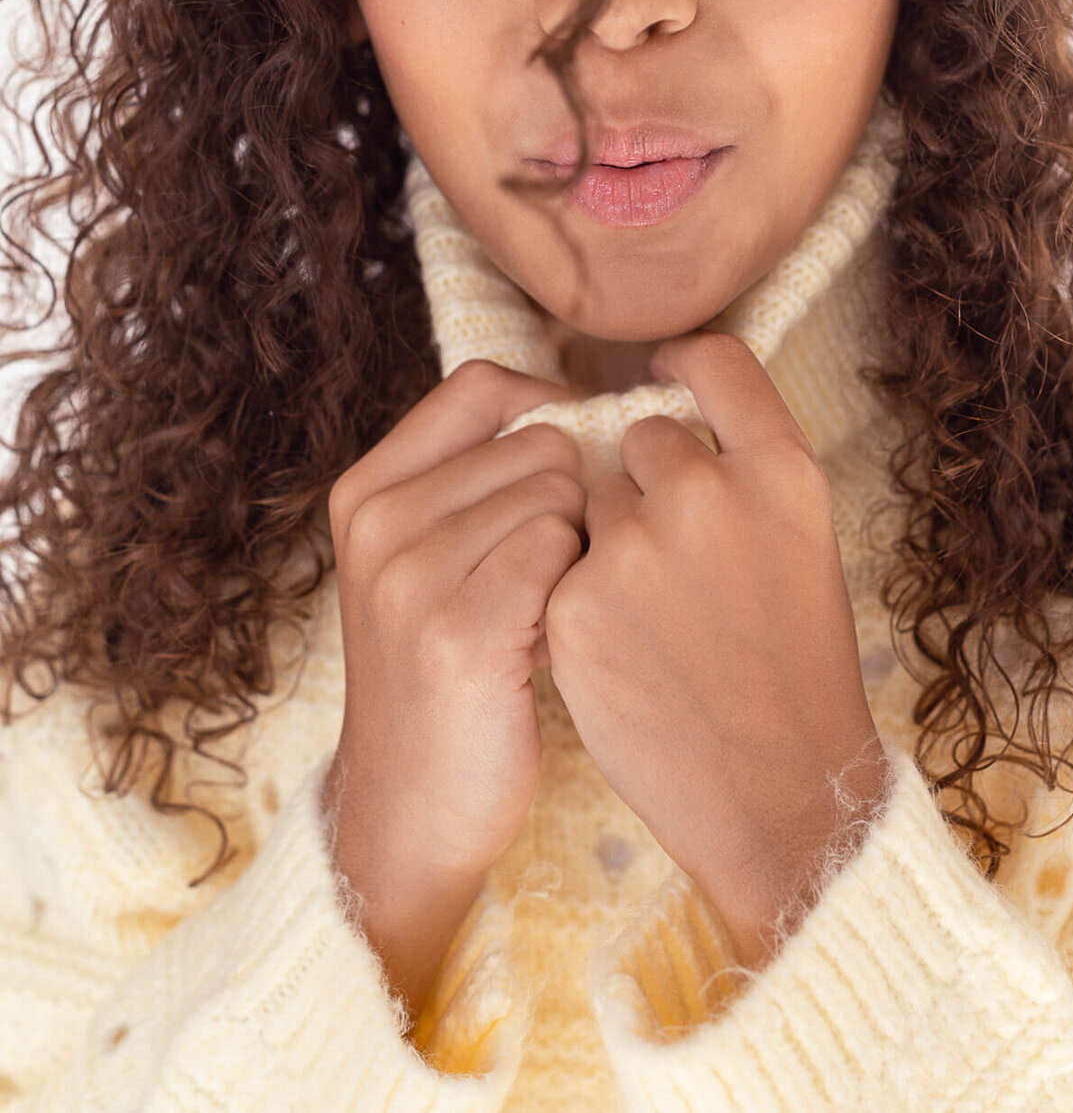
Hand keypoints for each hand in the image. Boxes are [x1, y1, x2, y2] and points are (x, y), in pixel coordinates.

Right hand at [323, 360, 586, 901]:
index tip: (571, 468)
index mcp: (367, 489)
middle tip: (548, 575)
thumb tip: (579, 409)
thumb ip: (477, 479)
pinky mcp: (460, 631)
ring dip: (577, 552)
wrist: (409, 812)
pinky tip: (548, 642)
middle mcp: (379, 520)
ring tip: (543, 613)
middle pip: (540, 441)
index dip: (548, 409)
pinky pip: (562, 551)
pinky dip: (576, 591)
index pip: (480, 385)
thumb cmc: (448, 672)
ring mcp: (411, 575)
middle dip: (572, 500)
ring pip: (560, 494)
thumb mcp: (428, 561)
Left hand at [542, 331, 889, 968]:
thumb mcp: (803, 541)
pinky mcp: (576, 603)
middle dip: (647, 480)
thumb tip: (665, 422)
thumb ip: (743, 467)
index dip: (681, 362)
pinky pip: (559, 563)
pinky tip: (622, 650)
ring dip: (606, 539)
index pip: (716, 360)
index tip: (663, 374)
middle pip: (642, 435)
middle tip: (681, 559)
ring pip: (591, 500)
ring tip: (657, 617)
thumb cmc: (796, 667)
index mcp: (781, 470)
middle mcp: (708, 492)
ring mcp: (636, 547)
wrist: (779, 792)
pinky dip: (578, 597)